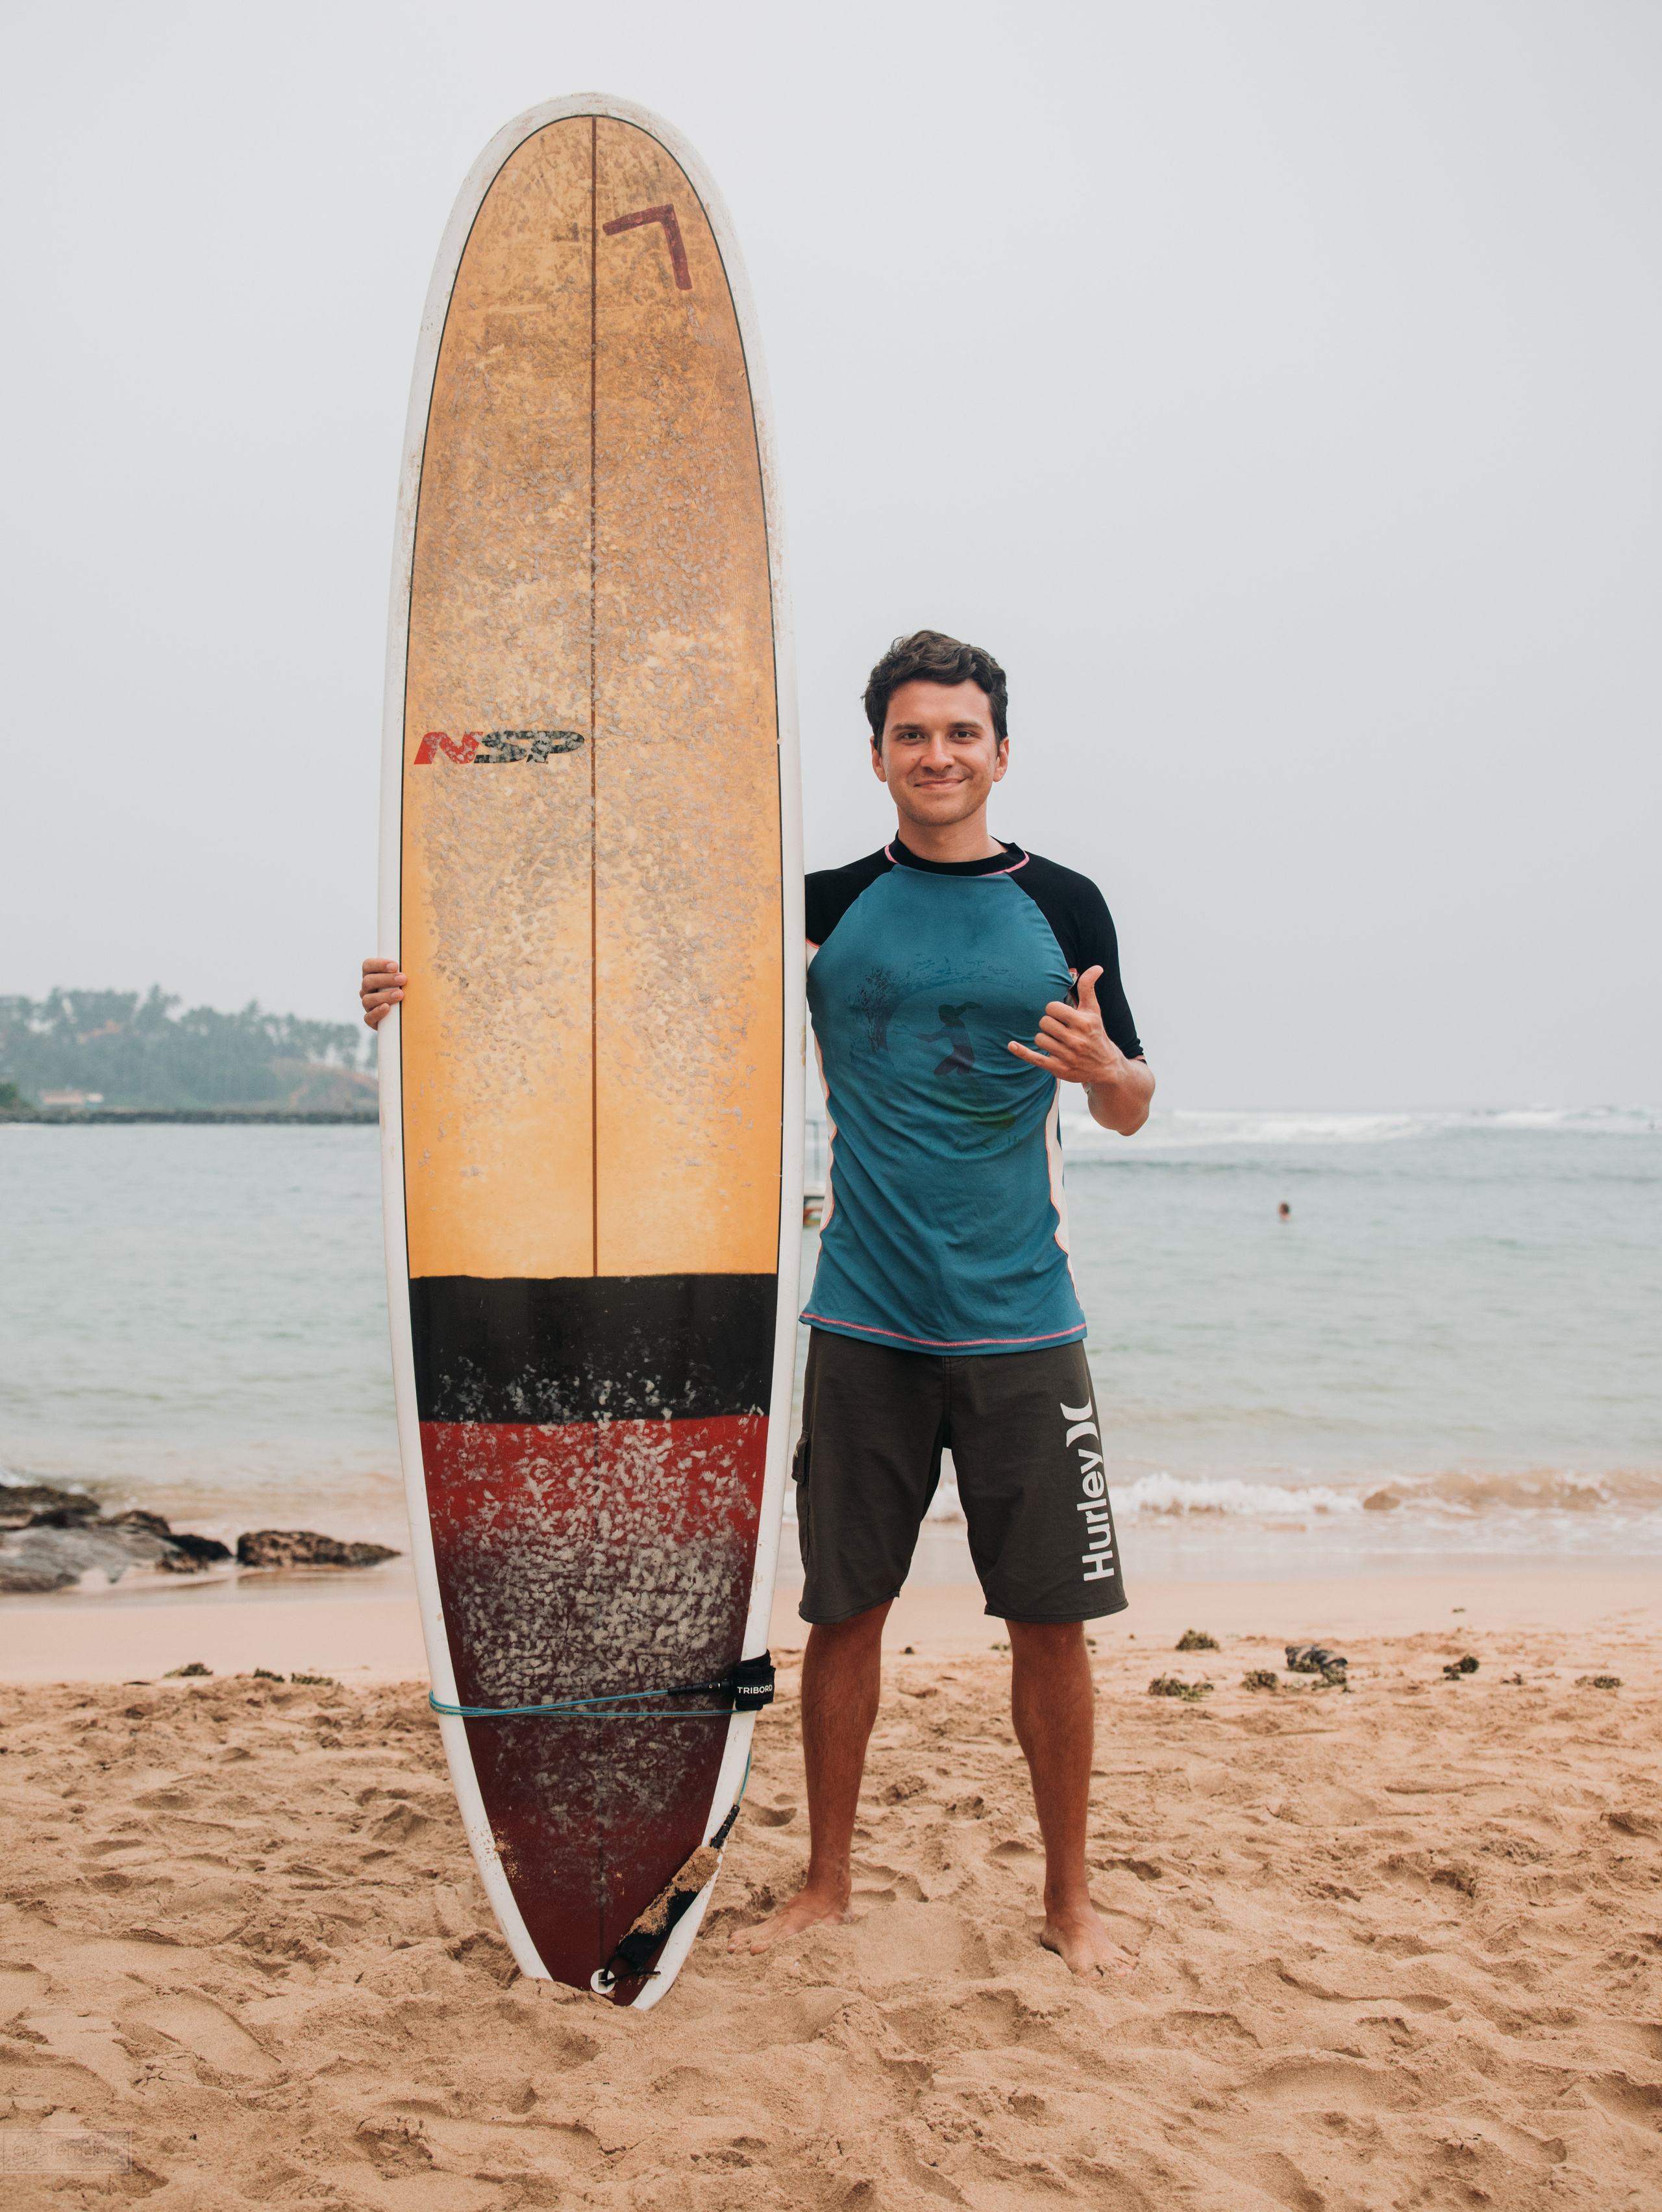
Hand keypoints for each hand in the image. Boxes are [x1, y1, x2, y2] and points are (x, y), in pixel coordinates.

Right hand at [361, 957, 404, 1030]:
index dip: (379, 964)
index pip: (368, 966)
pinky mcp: (371, 1020)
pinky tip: (387, 1007)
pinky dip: (377, 1012)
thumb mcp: (407, 979)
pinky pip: (368, 1017)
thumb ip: (407, 971)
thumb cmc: (408, 990)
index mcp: (372, 976)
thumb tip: (421, 961)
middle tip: (403, 979)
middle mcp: (367, 990)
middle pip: (368, 981)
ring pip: (368, 999)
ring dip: (384, 995)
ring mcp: (368, 1005)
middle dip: (386, 979)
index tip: (395, 966)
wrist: (407, 1017)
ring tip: (400, 994)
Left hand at [1007, 966, 1123, 1087]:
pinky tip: (1012, 1045)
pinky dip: (1022, 1052)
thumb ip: (1088, 988)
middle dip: (1049, 1024)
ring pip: (1039, 1038)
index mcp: (1083, 1022)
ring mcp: (1066, 1056)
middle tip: (1060, 1030)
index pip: (1052, 1008)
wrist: (1105, 1066)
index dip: (1054, 1011)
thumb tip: (1097, 967)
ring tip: (1058, 1042)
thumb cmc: (1095, 1032)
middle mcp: (1076, 1040)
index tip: (1062, 1016)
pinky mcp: (1058, 1069)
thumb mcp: (1094, 1010)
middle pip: (1044, 1022)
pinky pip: (1034, 1058)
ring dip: (1045, 1038)